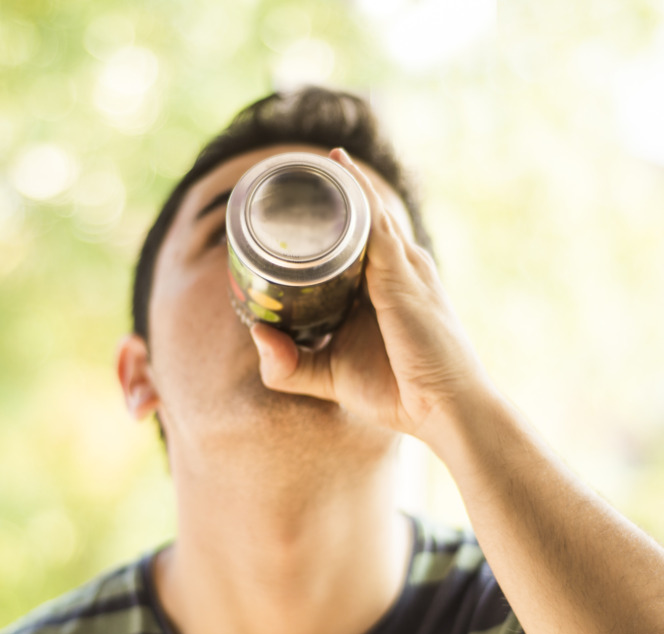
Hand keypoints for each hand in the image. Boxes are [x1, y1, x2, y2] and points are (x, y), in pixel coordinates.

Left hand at [249, 147, 490, 442]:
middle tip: (293, 169)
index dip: (325, 221)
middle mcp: (397, 269)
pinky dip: (355, 194)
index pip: (350, 242)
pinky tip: (333, 168)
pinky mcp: (402, 274)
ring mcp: (403, 267)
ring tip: (310, 155)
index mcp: (381, 288)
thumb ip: (288, 363)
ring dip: (342, 180)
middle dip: (332, 191)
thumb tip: (254, 332)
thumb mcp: (328, 375)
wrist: (446, 410)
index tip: (292, 202)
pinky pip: (374, 222)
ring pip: (366, 210)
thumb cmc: (396, 392)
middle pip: (360, 218)